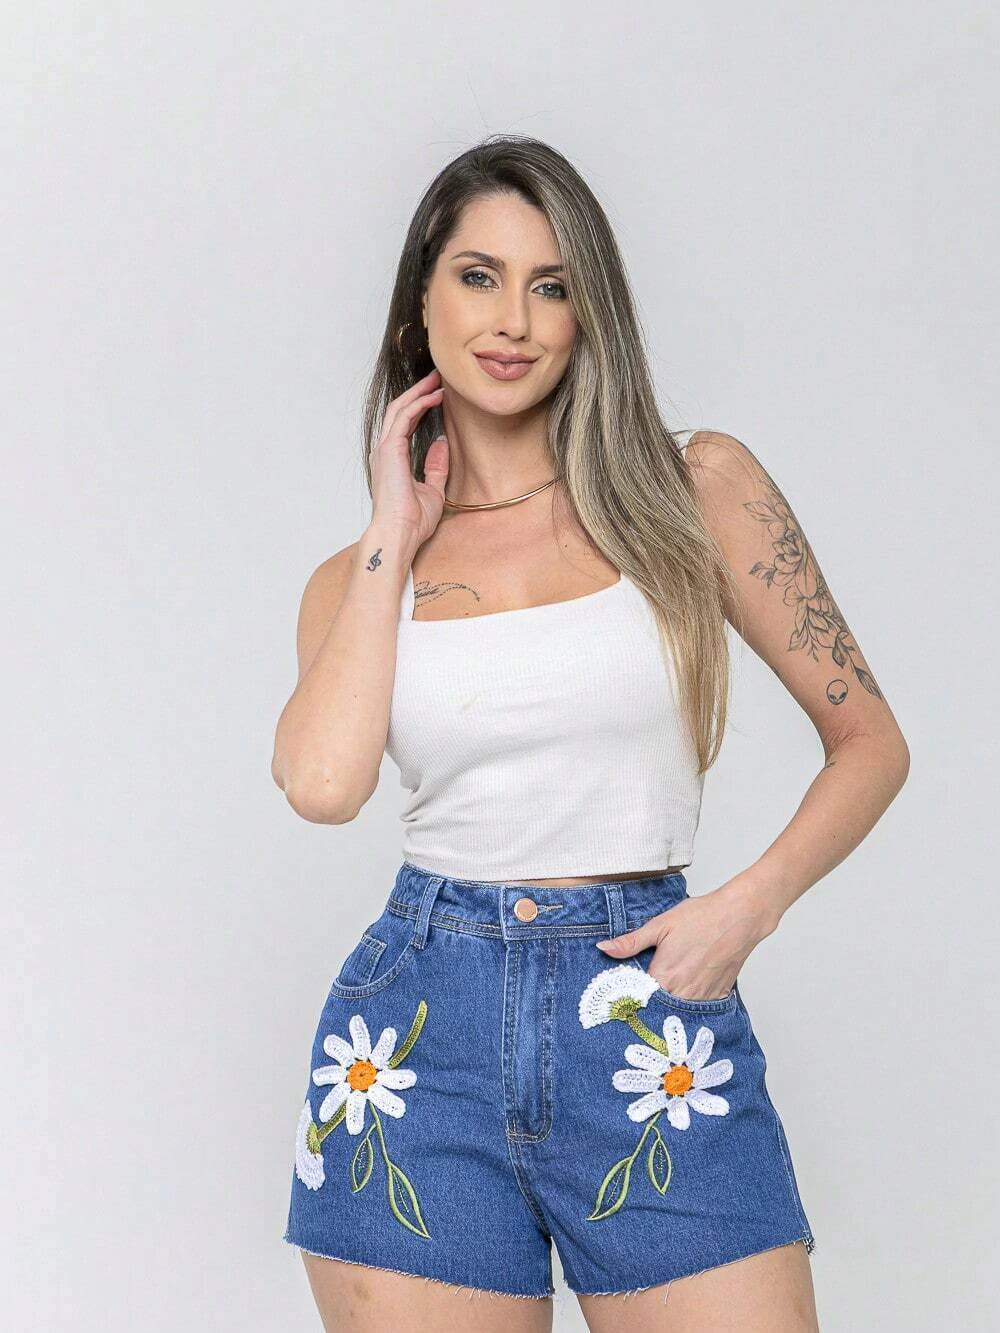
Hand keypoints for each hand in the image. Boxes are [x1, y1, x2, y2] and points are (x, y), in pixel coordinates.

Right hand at [369, 367, 449, 549]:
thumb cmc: (412, 521)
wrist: (399, 534)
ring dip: (418, 392)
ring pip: (399, 409)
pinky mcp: (390, 450)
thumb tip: (441, 443)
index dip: (420, 406)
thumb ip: (436, 467)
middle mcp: (385, 451)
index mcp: (393, 460)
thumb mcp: (433, 490)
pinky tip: (435, 397)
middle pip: (399, 410)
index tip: (437, 395)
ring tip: (437, 380)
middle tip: (437, 377)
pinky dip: (419, 404)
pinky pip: (404, 418)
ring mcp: (385, 449)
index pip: (404, 424)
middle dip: (418, 391)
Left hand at [595, 876, 778, 1001]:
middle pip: (657, 1007)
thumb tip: (603, 948)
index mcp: (663, 977)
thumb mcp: (660, 925)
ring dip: (669, 1002)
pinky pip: (698, 1007)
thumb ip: (630, 942)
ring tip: (668, 985)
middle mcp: (682, 993)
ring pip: (677, 1009)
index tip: (623, 993)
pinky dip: (689, 1000)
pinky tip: (687, 984)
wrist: (739, 916)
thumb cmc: (701, 917)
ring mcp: (701, 997)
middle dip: (649, 1001)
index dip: (630, 995)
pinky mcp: (717, 996)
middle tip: (644, 989)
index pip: (637, 998)